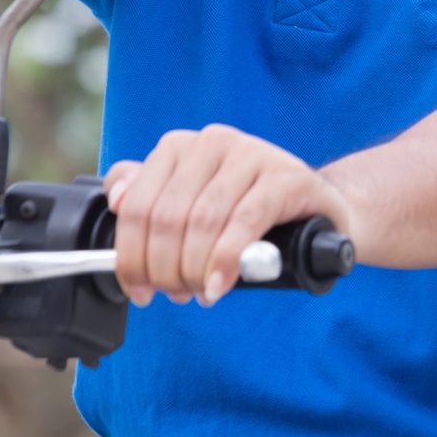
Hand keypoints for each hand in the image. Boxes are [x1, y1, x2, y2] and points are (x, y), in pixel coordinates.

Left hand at [103, 125, 355, 307]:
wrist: (320, 213)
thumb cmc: (248, 213)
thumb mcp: (192, 205)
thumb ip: (150, 198)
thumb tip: (116, 200)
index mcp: (180, 146)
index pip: (136, 204)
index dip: (130, 256)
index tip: (139, 290)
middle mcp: (212, 141)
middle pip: (167, 217)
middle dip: (165, 268)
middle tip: (176, 295)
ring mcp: (252, 154)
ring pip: (202, 221)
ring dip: (194, 269)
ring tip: (201, 292)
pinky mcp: (286, 176)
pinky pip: (244, 222)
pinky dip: (226, 260)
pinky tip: (219, 284)